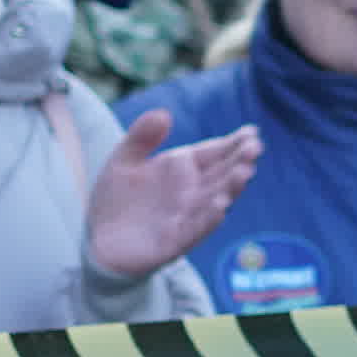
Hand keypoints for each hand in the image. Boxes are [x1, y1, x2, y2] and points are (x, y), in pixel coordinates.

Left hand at [87, 113, 261, 281]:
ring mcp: (187, 217)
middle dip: (239, 161)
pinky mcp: (176, 241)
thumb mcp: (123, 160)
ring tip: (245, 172)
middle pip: (222, 175)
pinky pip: (195, 229)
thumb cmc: (117, 201)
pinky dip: (208, 218)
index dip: (233, 144)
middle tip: (255, 147)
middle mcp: (192, 193)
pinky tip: (220, 206)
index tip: (251, 131)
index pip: (214, 154)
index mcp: (182, 169)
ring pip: (215, 200)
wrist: (100, 242)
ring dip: (231, 188)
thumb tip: (164, 114)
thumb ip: (142, 137)